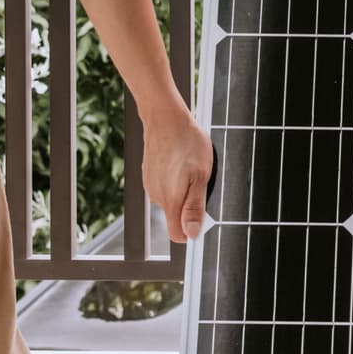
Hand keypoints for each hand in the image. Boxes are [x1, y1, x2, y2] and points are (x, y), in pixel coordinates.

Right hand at [144, 102, 214, 241]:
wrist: (165, 118)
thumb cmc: (186, 143)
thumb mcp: (201, 177)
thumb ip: (195, 207)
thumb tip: (192, 234)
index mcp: (170, 201)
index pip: (177, 235)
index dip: (192, 230)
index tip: (203, 216)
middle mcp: (157, 197)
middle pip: (176, 216)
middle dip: (191, 205)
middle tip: (201, 181)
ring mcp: (151, 185)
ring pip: (172, 199)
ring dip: (183, 189)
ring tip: (191, 167)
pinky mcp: (149, 175)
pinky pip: (165, 186)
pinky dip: (175, 179)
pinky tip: (180, 161)